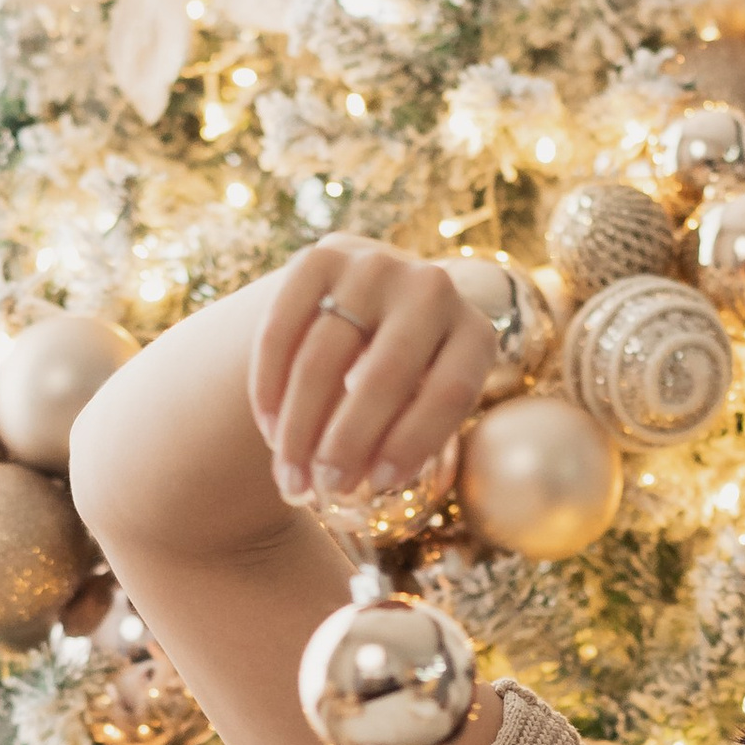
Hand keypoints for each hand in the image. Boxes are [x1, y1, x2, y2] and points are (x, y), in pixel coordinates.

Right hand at [248, 236, 498, 509]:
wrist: (376, 303)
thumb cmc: (410, 379)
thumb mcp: (430, 403)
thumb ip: (413, 438)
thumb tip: (362, 485)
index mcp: (475, 333)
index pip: (448, 393)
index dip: (410, 445)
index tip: (374, 487)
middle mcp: (431, 288)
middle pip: (382, 376)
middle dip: (345, 443)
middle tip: (321, 488)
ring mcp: (374, 266)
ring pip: (322, 357)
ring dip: (299, 427)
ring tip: (290, 476)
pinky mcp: (320, 256)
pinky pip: (281, 329)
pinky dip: (269, 385)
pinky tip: (269, 428)